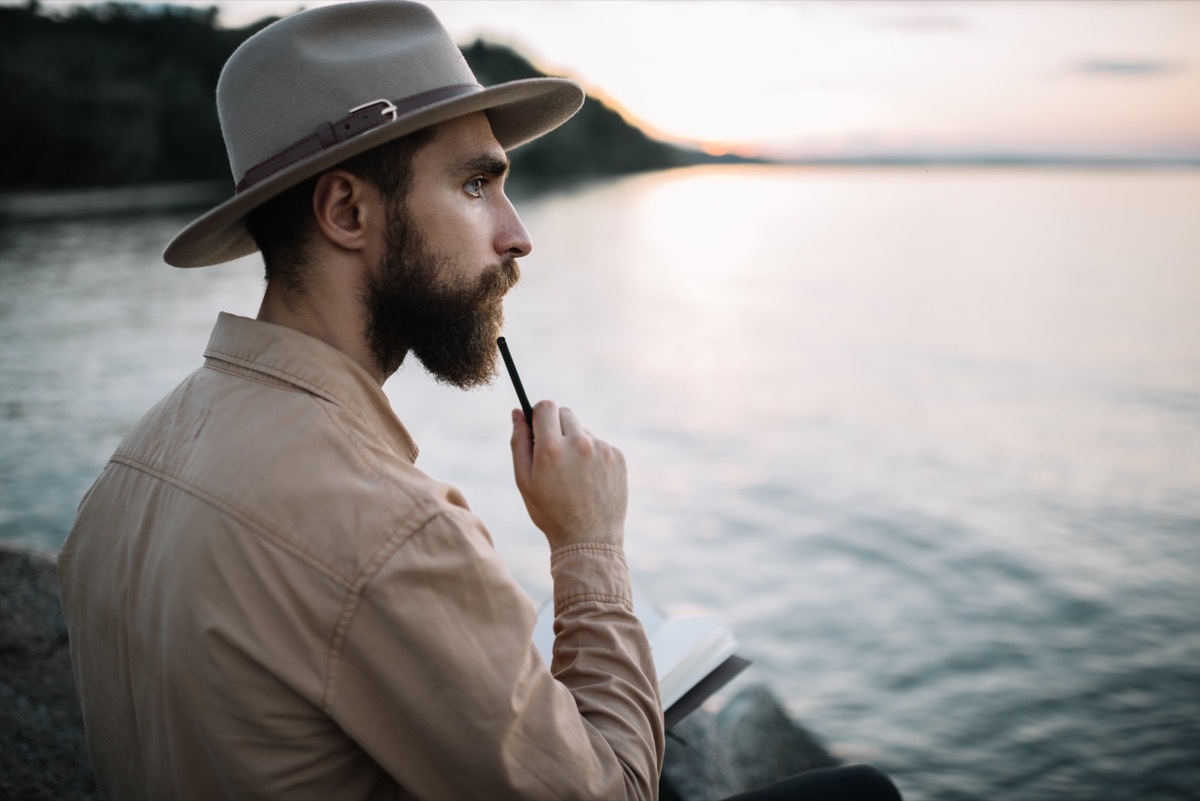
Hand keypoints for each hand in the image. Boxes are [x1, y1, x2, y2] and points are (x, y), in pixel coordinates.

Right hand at [509, 400, 626, 549]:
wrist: (589, 540)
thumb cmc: (551, 512)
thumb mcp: (524, 481)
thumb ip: (519, 443)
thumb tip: (517, 413)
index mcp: (552, 448)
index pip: (546, 406)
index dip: (538, 414)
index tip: (537, 426)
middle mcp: (579, 443)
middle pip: (565, 413)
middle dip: (556, 427)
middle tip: (553, 454)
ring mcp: (602, 449)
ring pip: (583, 430)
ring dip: (575, 442)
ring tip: (573, 474)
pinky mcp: (618, 457)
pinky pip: (599, 444)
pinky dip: (592, 455)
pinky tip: (589, 479)